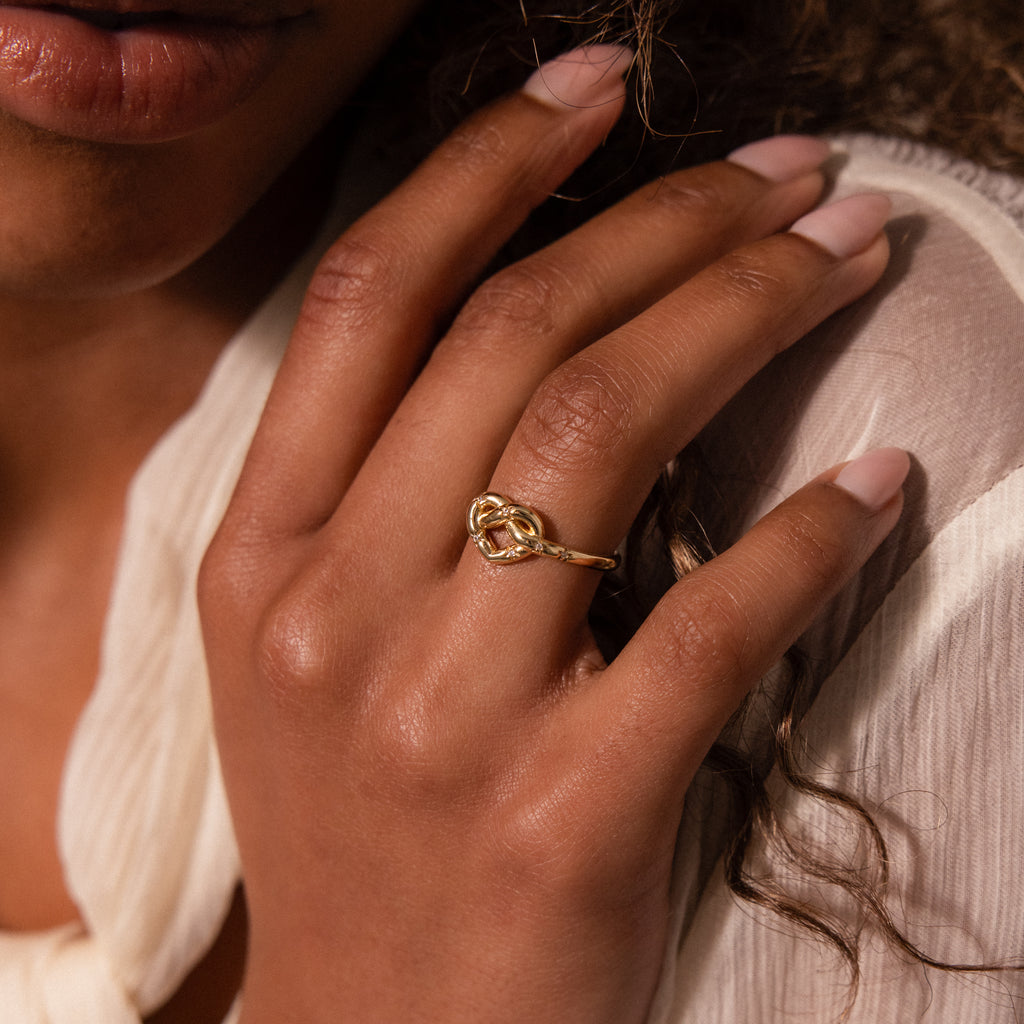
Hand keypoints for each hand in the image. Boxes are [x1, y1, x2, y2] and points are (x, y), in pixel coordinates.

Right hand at [199, 47, 905, 1023]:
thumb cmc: (361, 831)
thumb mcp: (316, 648)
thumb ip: (387, 490)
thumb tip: (545, 330)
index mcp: (263, 555)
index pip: (373, 298)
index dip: (486, 167)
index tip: (593, 89)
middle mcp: (336, 611)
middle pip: (518, 339)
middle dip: (669, 222)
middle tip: (788, 175)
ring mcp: (446, 713)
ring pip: (612, 434)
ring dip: (750, 317)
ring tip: (842, 257)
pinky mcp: (567, 811)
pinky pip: (714, 623)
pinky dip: (815, 535)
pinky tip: (881, 482)